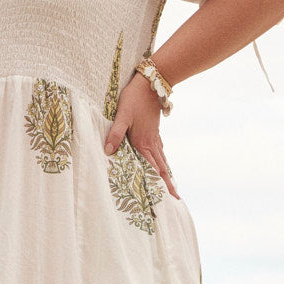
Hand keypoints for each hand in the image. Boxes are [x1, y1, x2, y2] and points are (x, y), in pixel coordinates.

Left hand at [103, 74, 179, 198]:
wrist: (151, 83)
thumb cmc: (134, 99)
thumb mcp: (121, 116)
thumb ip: (115, 134)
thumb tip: (108, 152)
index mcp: (143, 143)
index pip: (151, 169)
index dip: (158, 184)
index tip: (166, 198)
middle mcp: (151, 143)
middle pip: (161, 168)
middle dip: (167, 185)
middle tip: (175, 200)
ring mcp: (155, 137)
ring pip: (162, 160)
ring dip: (166, 175)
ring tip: (172, 187)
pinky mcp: (155, 131)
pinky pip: (160, 152)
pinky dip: (163, 161)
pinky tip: (162, 164)